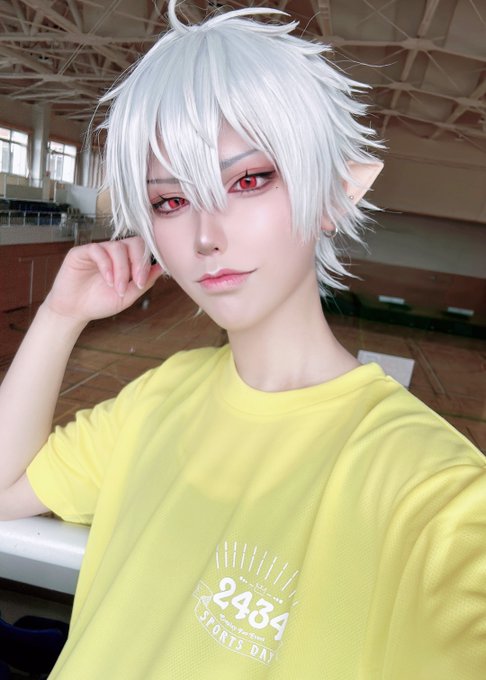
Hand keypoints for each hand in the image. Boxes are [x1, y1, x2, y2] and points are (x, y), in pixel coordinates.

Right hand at [43, 237, 162, 324]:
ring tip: (117, 288)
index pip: (142, 249)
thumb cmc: (99, 303)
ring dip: (121, 269)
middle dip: (137, 262)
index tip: (142, 282)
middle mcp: (113, 252)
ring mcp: (98, 250)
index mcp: (126, 260)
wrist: (74, 311)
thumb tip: (161, 268)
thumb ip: (144, 282)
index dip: (145, 263)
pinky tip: (107, 280)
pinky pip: (97, 249)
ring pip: (117, 247)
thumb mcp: (127, 296)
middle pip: (133, 242)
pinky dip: (106, 265)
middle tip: (136, 282)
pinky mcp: (81, 252)